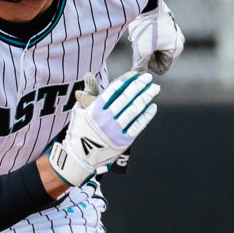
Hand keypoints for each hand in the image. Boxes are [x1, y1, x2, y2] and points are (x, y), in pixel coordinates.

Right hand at [46, 70, 158, 186]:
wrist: (79, 158)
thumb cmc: (79, 133)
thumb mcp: (78, 112)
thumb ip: (87, 95)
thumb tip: (88, 76)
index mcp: (94, 110)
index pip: (113, 90)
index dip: (125, 80)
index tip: (135, 74)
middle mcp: (106, 119)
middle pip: (126, 98)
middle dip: (138, 86)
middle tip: (148, 78)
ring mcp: (115, 131)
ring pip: (134, 110)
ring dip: (146, 97)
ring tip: (154, 89)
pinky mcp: (123, 141)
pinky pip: (138, 126)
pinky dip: (146, 116)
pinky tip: (152, 107)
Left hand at [128, 0, 184, 74]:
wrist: (146, 1)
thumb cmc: (145, 27)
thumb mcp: (141, 50)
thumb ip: (140, 66)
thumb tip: (138, 76)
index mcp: (176, 50)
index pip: (162, 69)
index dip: (150, 64)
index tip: (144, 52)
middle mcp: (179, 41)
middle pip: (160, 58)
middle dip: (149, 54)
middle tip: (141, 43)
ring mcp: (175, 32)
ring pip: (158, 48)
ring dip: (148, 45)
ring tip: (141, 35)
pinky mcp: (169, 24)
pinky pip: (158, 38)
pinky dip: (149, 36)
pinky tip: (143, 28)